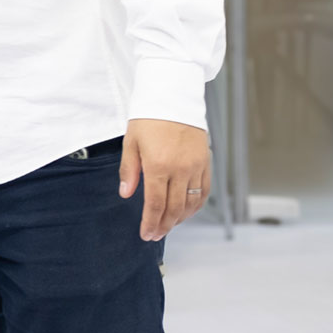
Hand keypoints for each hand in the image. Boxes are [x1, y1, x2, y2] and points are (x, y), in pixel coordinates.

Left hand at [120, 118, 210, 240]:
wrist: (174, 97)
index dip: (151, 222)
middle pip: (174, 208)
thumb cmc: (148, 118)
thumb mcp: (131, 142)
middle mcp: (180, 169)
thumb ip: (129, 171)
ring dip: (180, 218)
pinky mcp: (206, 162)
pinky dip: (196, 205)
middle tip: (155, 235)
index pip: (156, 204)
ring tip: (168, 225)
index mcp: (158, 165)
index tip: (146, 234)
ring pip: (191, 203)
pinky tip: (186, 211)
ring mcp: (196, 167)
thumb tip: (126, 194)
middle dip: (164, 225)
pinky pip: (204, 191)